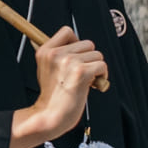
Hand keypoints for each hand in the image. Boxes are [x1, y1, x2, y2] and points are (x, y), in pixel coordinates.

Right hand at [11, 28, 108, 147]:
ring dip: (96, 68)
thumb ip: (57, 55)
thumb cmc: (52, 96)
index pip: (67, 31)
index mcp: (45, 51)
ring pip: (97, 54)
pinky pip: (102, 65)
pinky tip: (94, 85)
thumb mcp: (45, 69)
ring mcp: (69, 62)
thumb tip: (75, 44)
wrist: (51, 116)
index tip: (77, 57)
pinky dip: (102, 76)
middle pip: (87, 43)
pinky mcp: (81, 72)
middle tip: (82, 74)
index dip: (77, 43)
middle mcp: (56, 54)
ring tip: (86, 81)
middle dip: (89, 58)